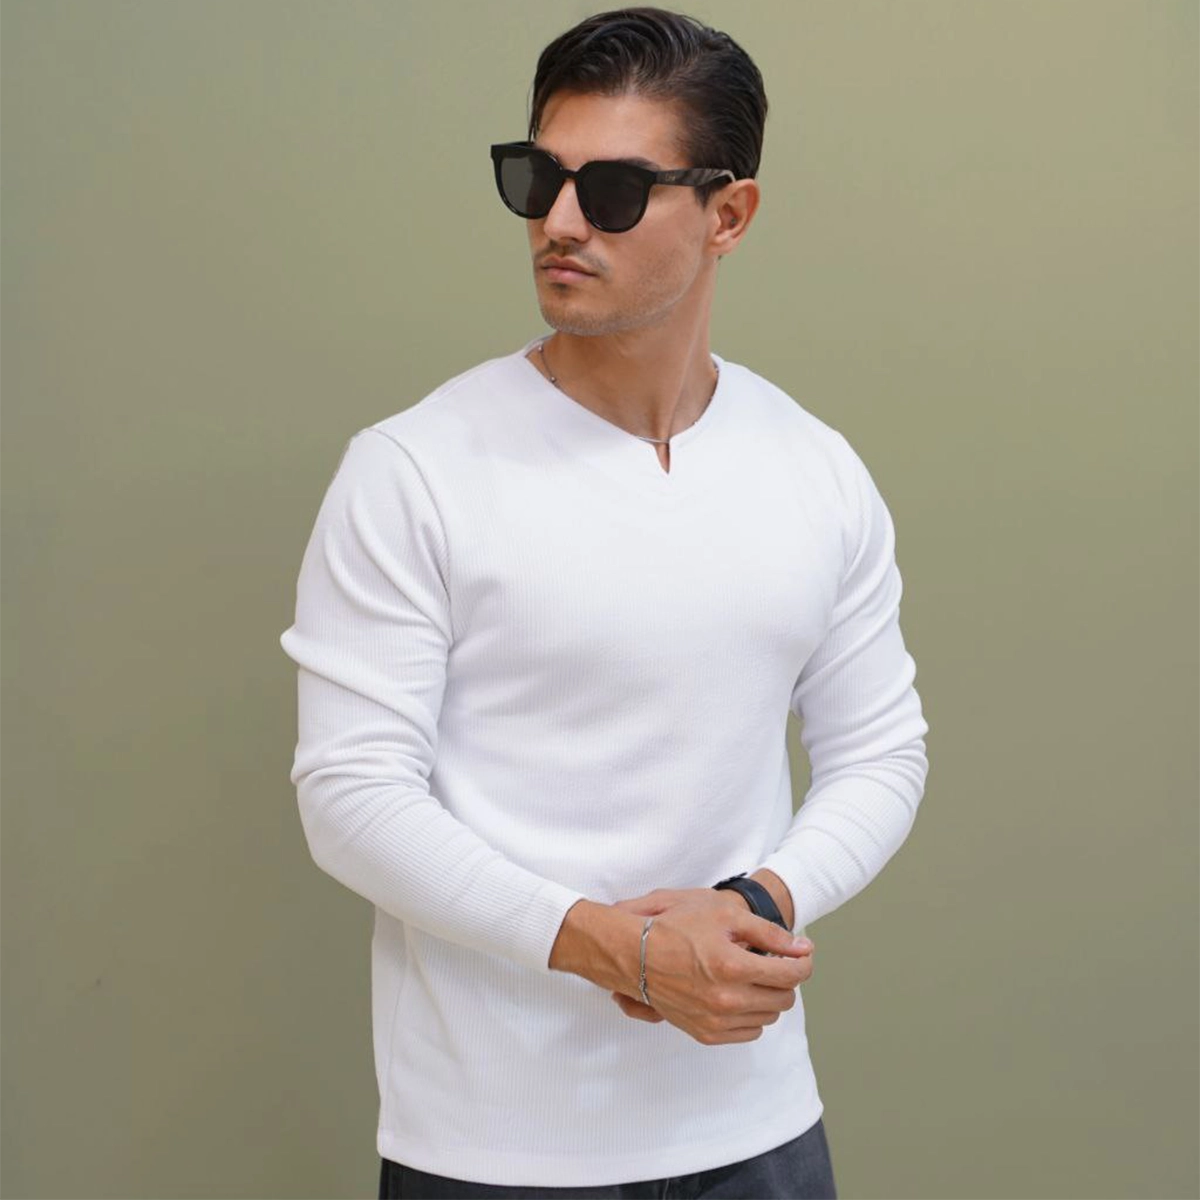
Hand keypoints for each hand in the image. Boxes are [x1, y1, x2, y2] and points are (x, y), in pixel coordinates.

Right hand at [608, 888, 813, 1044]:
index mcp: (732, 966)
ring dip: (768, 996)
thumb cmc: (676, 927)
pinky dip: (751, 1014)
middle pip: (784, 998)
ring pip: (768, 1017)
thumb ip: (769, 933)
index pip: (791, 975)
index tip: (802, 954)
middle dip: (785, 978)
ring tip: (751, 974)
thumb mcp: (724, 914)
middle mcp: (726, 1000)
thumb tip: (804, 948)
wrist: (634, 953)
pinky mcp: (705, 1033)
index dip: (803, 963)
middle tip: (772, 960)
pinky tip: (738, 993)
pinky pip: (749, 1032)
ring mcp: (715, 1020)